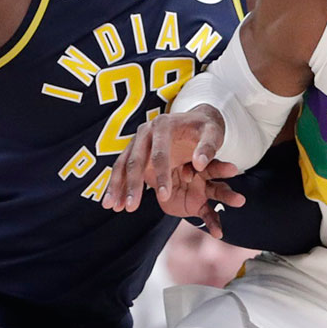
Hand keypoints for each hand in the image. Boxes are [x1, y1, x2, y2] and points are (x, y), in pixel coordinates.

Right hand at [102, 106, 244, 235]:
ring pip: (123, 164)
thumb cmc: (206, 129)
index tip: (164, 197)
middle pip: (136, 159)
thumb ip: (208, 148)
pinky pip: (122, 168)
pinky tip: (112, 202)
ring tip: (112, 207)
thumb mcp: (214, 134)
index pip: (160, 153)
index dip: (162, 175)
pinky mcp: (134, 149)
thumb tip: (199, 164)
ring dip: (116, 186)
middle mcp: (146, 130)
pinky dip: (117, 185)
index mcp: (164, 125)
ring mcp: (137, 140)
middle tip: (131, 208)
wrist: (196, 119)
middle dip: (133, 184)